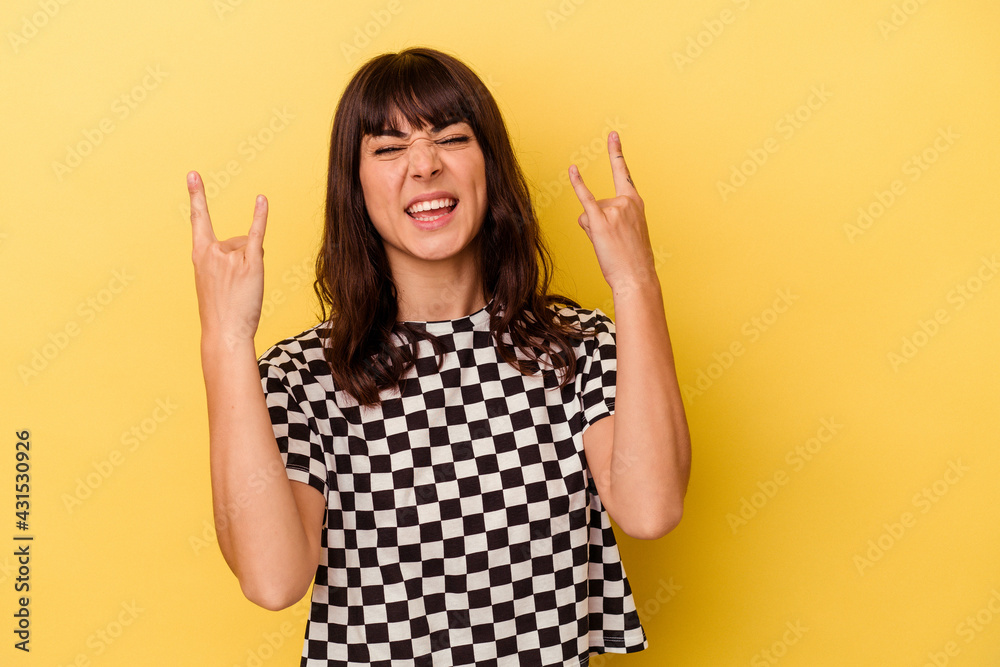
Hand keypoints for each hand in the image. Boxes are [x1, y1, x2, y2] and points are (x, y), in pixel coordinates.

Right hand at [187, 171, 266, 346]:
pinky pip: (256, 234)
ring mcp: (231, 256)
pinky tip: (261, 200)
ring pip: (249, 247)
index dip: (196, 196)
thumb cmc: (221, 311)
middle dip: (241, 259)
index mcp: (199, 255)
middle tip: (234, 288)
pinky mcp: (250, 263)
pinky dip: (260, 217)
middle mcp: (212, 252)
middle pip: (236, 240)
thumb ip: (228, 258)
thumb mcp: (216, 281)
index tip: (193, 174)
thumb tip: (250, 243)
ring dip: (252, 265)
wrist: (224, 332)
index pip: (198, 220)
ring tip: (243, 289)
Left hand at [568, 132, 656, 291]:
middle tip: (614, 242)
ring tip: (608, 245)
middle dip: (598, 224)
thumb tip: (587, 215)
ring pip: (588, 214)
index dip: (615, 153)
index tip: (612, 135)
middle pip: (596, 204)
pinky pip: (585, 199)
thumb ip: (609, 217)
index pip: (623, 173)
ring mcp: (613, 210)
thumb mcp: (627, 233)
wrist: (636, 277)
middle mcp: (625, 201)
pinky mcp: (600, 221)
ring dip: (592, 231)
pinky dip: (578, 184)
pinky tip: (572, 170)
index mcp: (635, 203)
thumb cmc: (632, 260)